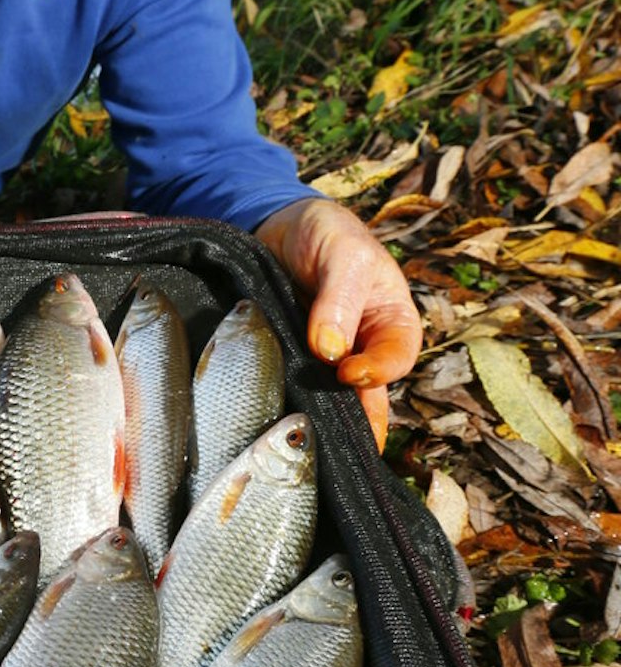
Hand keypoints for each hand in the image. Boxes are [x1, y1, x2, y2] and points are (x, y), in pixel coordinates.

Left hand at [254, 197, 421, 449]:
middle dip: (351, 418)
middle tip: (330, 441)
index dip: (376, 371)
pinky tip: (271, 418)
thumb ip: (339, 298)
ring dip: (316, 415)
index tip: (346, 372)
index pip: (396, 358)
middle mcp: (363, 347)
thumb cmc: (327, 233)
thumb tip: (330, 351)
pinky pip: (292, 384)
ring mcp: (326, 358)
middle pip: (365, 392)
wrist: (279, 225)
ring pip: (328, 396)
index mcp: (392, 322)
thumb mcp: (343, 254)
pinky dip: (285, 398)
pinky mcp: (291, 359)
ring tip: (300, 438)